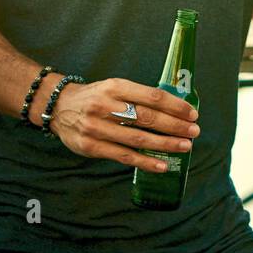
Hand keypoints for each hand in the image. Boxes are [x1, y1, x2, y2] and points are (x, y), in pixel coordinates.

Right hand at [46, 78, 200, 172]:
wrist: (58, 107)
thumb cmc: (95, 97)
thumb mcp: (114, 87)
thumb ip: (138, 96)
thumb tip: (174, 109)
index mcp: (115, 87)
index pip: (152, 96)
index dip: (175, 106)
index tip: (192, 113)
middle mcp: (105, 106)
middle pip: (147, 118)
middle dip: (174, 125)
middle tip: (194, 131)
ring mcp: (97, 128)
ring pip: (138, 139)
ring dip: (165, 144)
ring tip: (185, 147)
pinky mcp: (91, 147)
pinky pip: (123, 156)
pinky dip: (145, 162)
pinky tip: (161, 165)